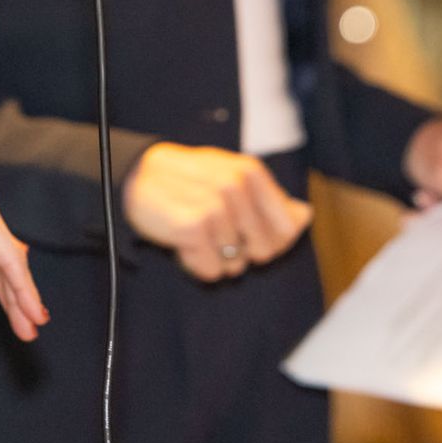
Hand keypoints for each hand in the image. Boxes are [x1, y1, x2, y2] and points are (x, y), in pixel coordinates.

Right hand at [122, 143, 311, 282]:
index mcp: (252, 171)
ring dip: (214, 257)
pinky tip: (183, 243)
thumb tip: (305, 215)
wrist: (137, 176)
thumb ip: (270, 201)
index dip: (268, 244)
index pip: (286, 231)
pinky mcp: (193, 226)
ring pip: (235, 264)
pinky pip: (212, 271)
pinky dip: (197, 265)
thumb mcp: (232, 180)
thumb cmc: (188, 182)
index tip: (244, 235)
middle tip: (215, 233)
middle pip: (264, 252)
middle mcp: (237, 184)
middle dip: (241, 252)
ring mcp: (216, 205)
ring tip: (195, 233)